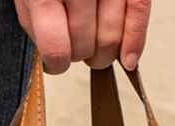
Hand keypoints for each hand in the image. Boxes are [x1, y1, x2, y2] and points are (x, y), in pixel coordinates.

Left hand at [14, 0, 150, 74]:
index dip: (58, 65)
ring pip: (112, 38)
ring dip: (105, 53)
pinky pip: (138, 13)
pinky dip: (135, 41)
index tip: (57, 63)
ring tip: (96, 43)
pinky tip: (128, 59)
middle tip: (79, 47)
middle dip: (82, 55)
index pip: (57, 49)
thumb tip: (54, 60)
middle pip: (85, 46)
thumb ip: (35, 23)